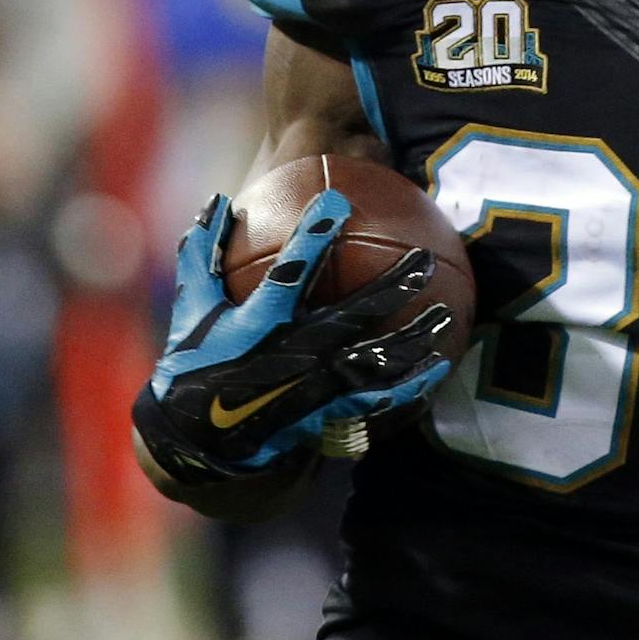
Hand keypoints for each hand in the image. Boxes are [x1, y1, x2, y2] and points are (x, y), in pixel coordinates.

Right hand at [133, 190, 454, 485]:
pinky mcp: (324, 411)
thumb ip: (205, 253)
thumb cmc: (195, 361)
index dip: (312, 237)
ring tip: (444, 315)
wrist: (197, 439)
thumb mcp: (193, 306)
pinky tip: (438, 367)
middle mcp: (293, 352)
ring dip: (412, 337)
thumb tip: (217, 200)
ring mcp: (313, 385)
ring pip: (374, 360)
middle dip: (392, 286)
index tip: (338, 205)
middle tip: (423, 259)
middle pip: (353, 315)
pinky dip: (408, 385)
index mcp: (259, 322)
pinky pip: (375, 399)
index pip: (289, 272)